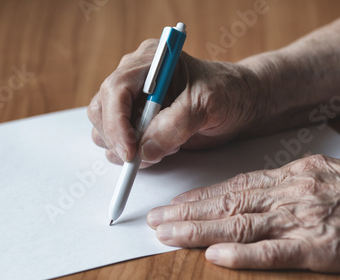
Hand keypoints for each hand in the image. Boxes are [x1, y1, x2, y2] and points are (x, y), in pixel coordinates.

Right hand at [87, 39, 268, 167]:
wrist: (240, 103)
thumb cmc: (228, 93)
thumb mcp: (208, 104)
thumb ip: (175, 126)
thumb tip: (143, 151)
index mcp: (149, 62)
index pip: (115, 89)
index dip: (116, 122)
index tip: (130, 150)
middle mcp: (134, 80)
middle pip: (100, 111)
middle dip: (117, 138)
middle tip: (141, 156)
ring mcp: (132, 103)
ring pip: (103, 131)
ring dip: (128, 148)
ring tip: (165, 146)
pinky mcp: (136, 124)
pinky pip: (118, 144)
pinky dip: (136, 155)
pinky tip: (163, 148)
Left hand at [147, 154, 339, 272]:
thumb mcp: (324, 174)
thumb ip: (287, 183)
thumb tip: (250, 191)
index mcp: (291, 174)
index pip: (234, 186)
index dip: (201, 196)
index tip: (176, 203)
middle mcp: (290, 193)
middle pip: (228, 203)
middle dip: (188, 212)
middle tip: (157, 220)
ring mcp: (303, 220)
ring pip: (240, 224)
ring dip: (200, 231)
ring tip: (169, 235)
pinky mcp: (321, 249)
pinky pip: (275, 252)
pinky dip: (242, 255)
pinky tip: (215, 256)